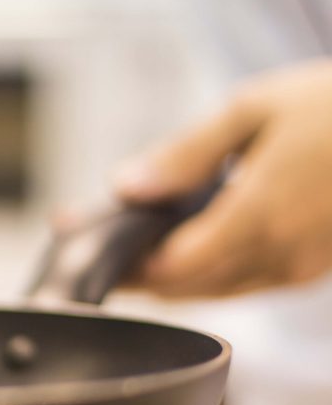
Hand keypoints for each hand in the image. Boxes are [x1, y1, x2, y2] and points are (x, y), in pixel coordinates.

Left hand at [113, 60, 331, 297]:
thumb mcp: (253, 112)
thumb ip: (184, 156)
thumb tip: (125, 186)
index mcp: (257, 219)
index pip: (170, 270)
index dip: (129, 267)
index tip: (96, 255)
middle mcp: (276, 257)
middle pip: (185, 288)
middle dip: (141, 275)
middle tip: (108, 256)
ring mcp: (295, 270)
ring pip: (213, 292)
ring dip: (172, 279)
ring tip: (138, 253)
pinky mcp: (308, 272)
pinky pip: (242, 285)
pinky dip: (208, 274)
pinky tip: (190, 250)